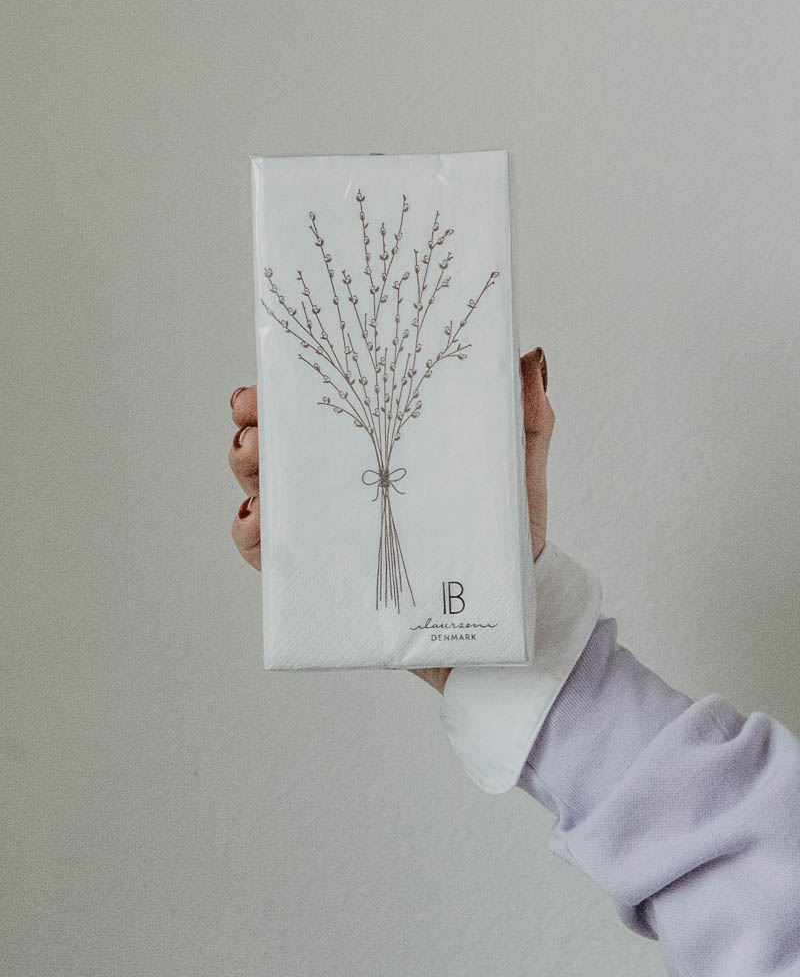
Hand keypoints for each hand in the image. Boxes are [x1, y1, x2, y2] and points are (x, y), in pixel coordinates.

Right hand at [228, 347, 552, 692]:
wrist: (507, 618)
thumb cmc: (504, 537)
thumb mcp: (515, 471)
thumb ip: (526, 418)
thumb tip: (532, 358)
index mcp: (378, 448)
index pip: (321, 409)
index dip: (286, 388)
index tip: (270, 378)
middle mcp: (342, 484)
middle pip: (277, 444)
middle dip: (254, 423)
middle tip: (254, 418)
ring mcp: (328, 531)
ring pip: (263, 490)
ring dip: (246, 469)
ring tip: (254, 456)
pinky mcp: (321, 580)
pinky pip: (269, 556)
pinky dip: (251, 533)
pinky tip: (259, 519)